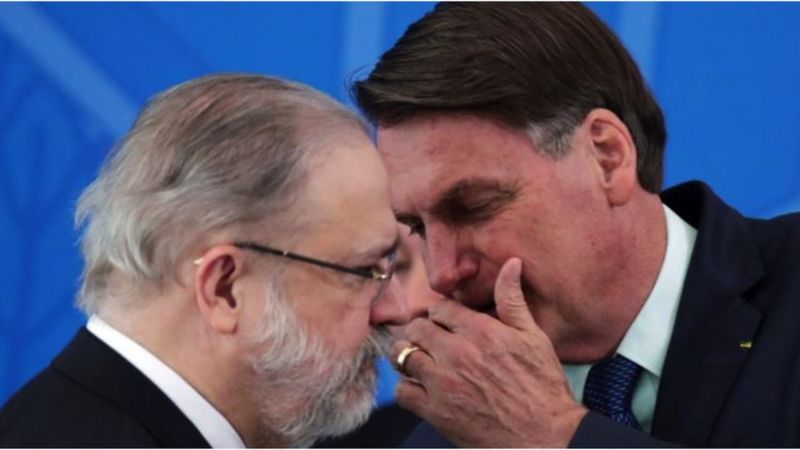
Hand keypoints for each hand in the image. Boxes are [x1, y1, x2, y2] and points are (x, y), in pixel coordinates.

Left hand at [392, 258, 586, 446]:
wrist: (544, 437)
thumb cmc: (542, 387)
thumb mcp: (534, 337)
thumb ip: (512, 300)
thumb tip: (511, 263)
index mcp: (481, 331)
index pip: (439, 308)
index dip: (440, 313)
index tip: (444, 322)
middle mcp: (458, 353)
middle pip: (416, 328)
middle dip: (420, 331)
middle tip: (428, 341)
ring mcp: (444, 383)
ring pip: (403, 355)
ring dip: (408, 356)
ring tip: (419, 360)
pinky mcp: (436, 412)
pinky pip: (402, 391)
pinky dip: (407, 388)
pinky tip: (420, 388)